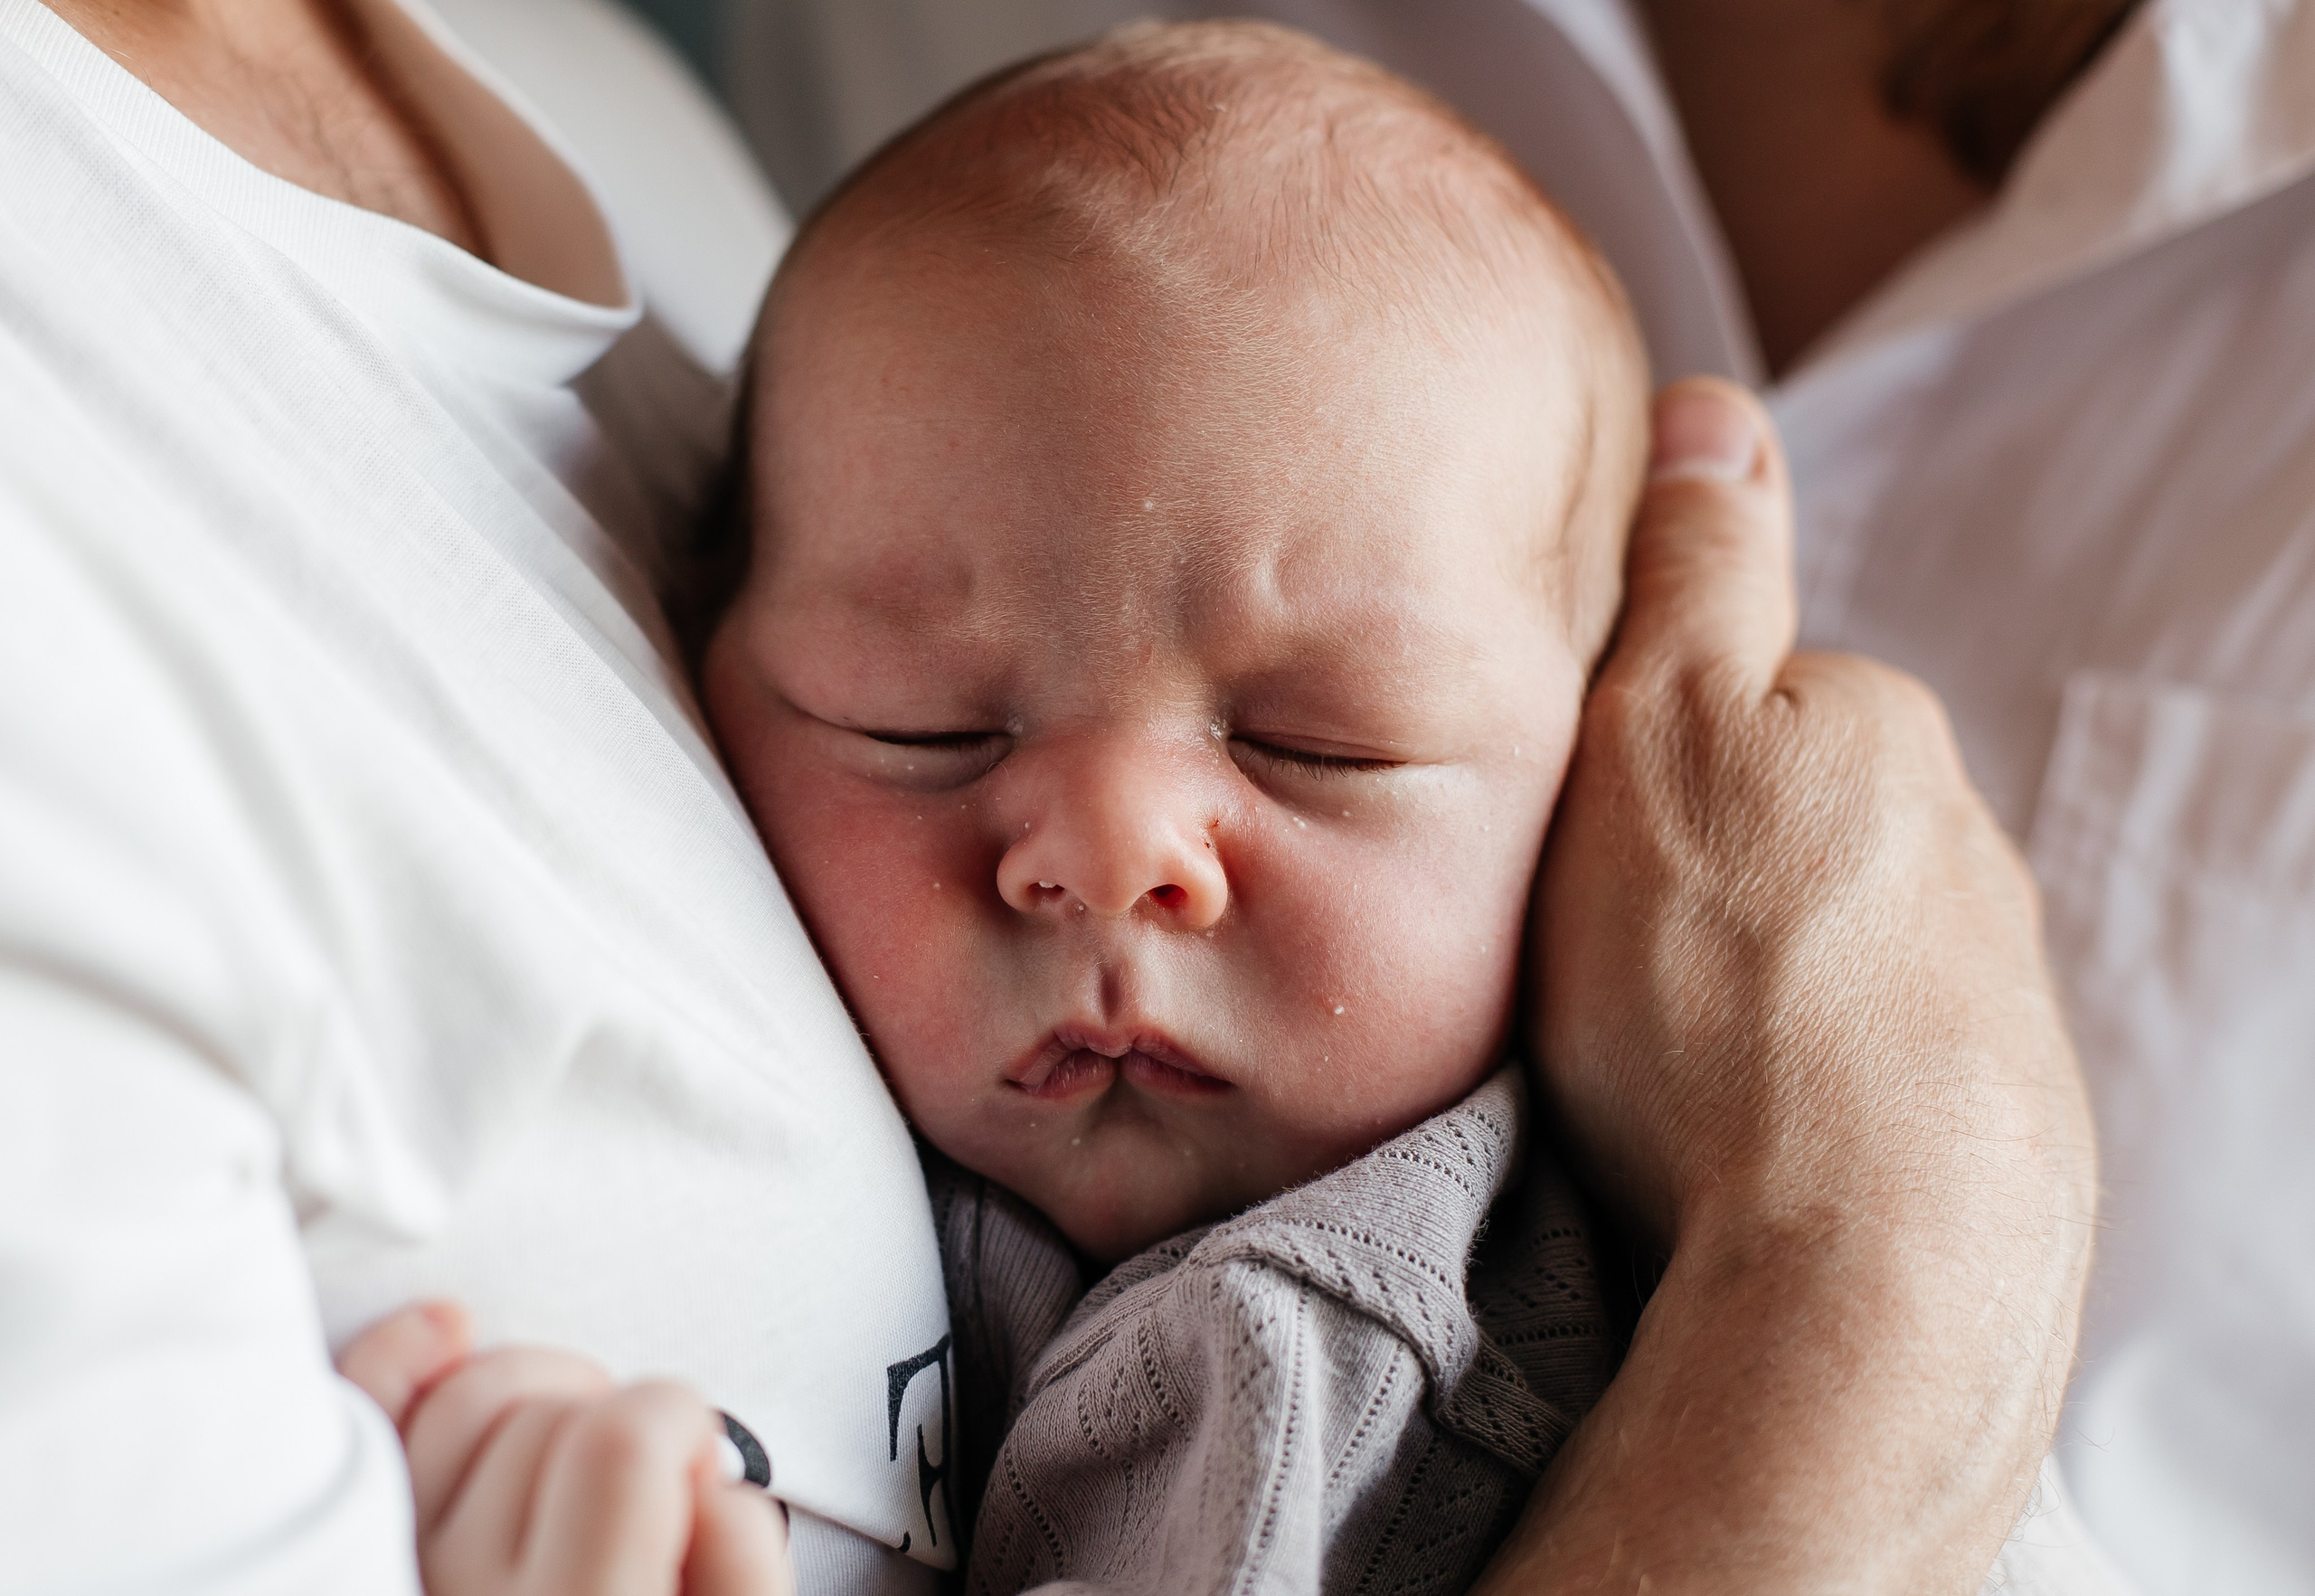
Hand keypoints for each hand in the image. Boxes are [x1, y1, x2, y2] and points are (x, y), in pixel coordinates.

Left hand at [338, 1303, 793, 1595]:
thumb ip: (741, 1573)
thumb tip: (710, 1476)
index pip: (628, 1442)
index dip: (682, 1419)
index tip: (695, 1452)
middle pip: (553, 1412)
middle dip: (616, 1410)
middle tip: (644, 1471)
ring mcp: (390, 1583)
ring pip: (464, 1401)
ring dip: (534, 1388)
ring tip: (574, 1445)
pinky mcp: (338, 1571)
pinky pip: (354, 1423)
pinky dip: (400, 1359)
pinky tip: (446, 1335)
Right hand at [1494, 380, 2097, 1591]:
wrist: (1863, 1261)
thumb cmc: (1721, 987)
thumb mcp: (1654, 731)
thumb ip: (1689, 574)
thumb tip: (1716, 409)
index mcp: (1873, 733)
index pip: (1743, 698)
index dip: (1636, 760)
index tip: (1579, 846)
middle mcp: (1961, 848)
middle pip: (1791, 832)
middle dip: (1703, 879)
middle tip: (1601, 969)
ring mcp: (1993, 997)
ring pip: (1836, 956)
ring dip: (1754, 993)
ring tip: (1659, 1081)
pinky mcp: (2002, 1132)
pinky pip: (1874, 1076)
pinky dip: (1805, 1098)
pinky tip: (1739, 1153)